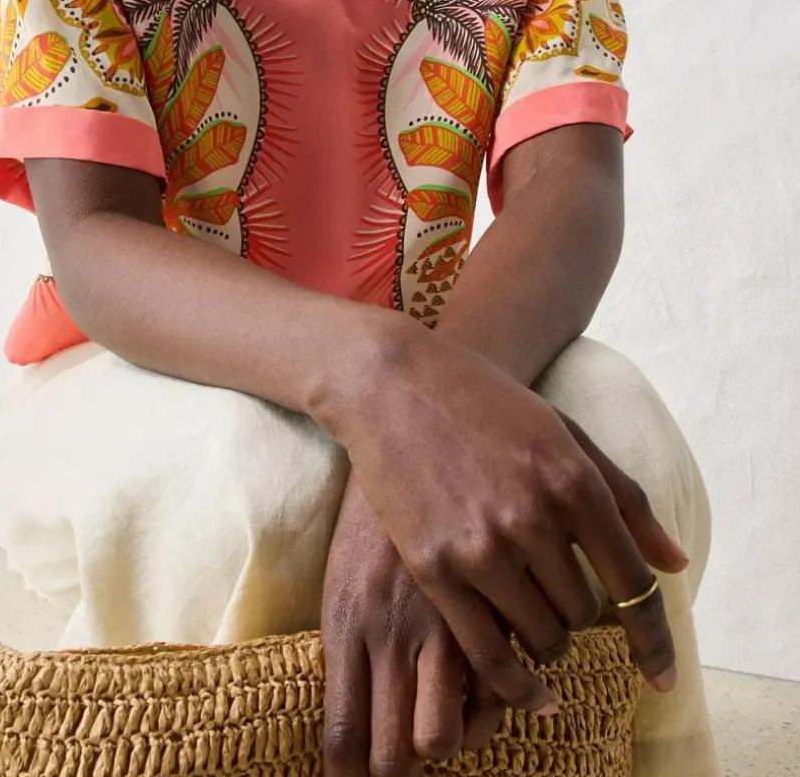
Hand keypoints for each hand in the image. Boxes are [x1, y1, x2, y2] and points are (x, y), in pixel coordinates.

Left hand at [322, 476, 505, 776]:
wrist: (414, 408)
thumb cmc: (379, 499)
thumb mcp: (348, 572)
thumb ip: (354, 650)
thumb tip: (352, 734)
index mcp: (345, 625)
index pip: (341, 740)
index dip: (353, 775)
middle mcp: (388, 632)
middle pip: (398, 755)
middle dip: (412, 766)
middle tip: (429, 749)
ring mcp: (441, 616)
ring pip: (455, 730)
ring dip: (468, 734)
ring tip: (476, 715)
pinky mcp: (488, 592)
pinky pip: (504, 680)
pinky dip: (513, 695)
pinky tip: (519, 681)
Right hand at [327, 318, 687, 712]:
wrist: (393, 382)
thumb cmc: (486, 404)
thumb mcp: (565, 433)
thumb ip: (625, 498)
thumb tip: (676, 563)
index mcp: (573, 481)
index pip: (634, 586)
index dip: (656, 642)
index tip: (662, 679)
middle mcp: (533, 518)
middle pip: (583, 613)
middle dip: (576, 611)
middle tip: (552, 589)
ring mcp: (481, 546)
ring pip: (541, 636)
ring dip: (545, 636)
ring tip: (528, 611)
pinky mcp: (434, 568)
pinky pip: (489, 654)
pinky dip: (514, 682)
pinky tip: (527, 688)